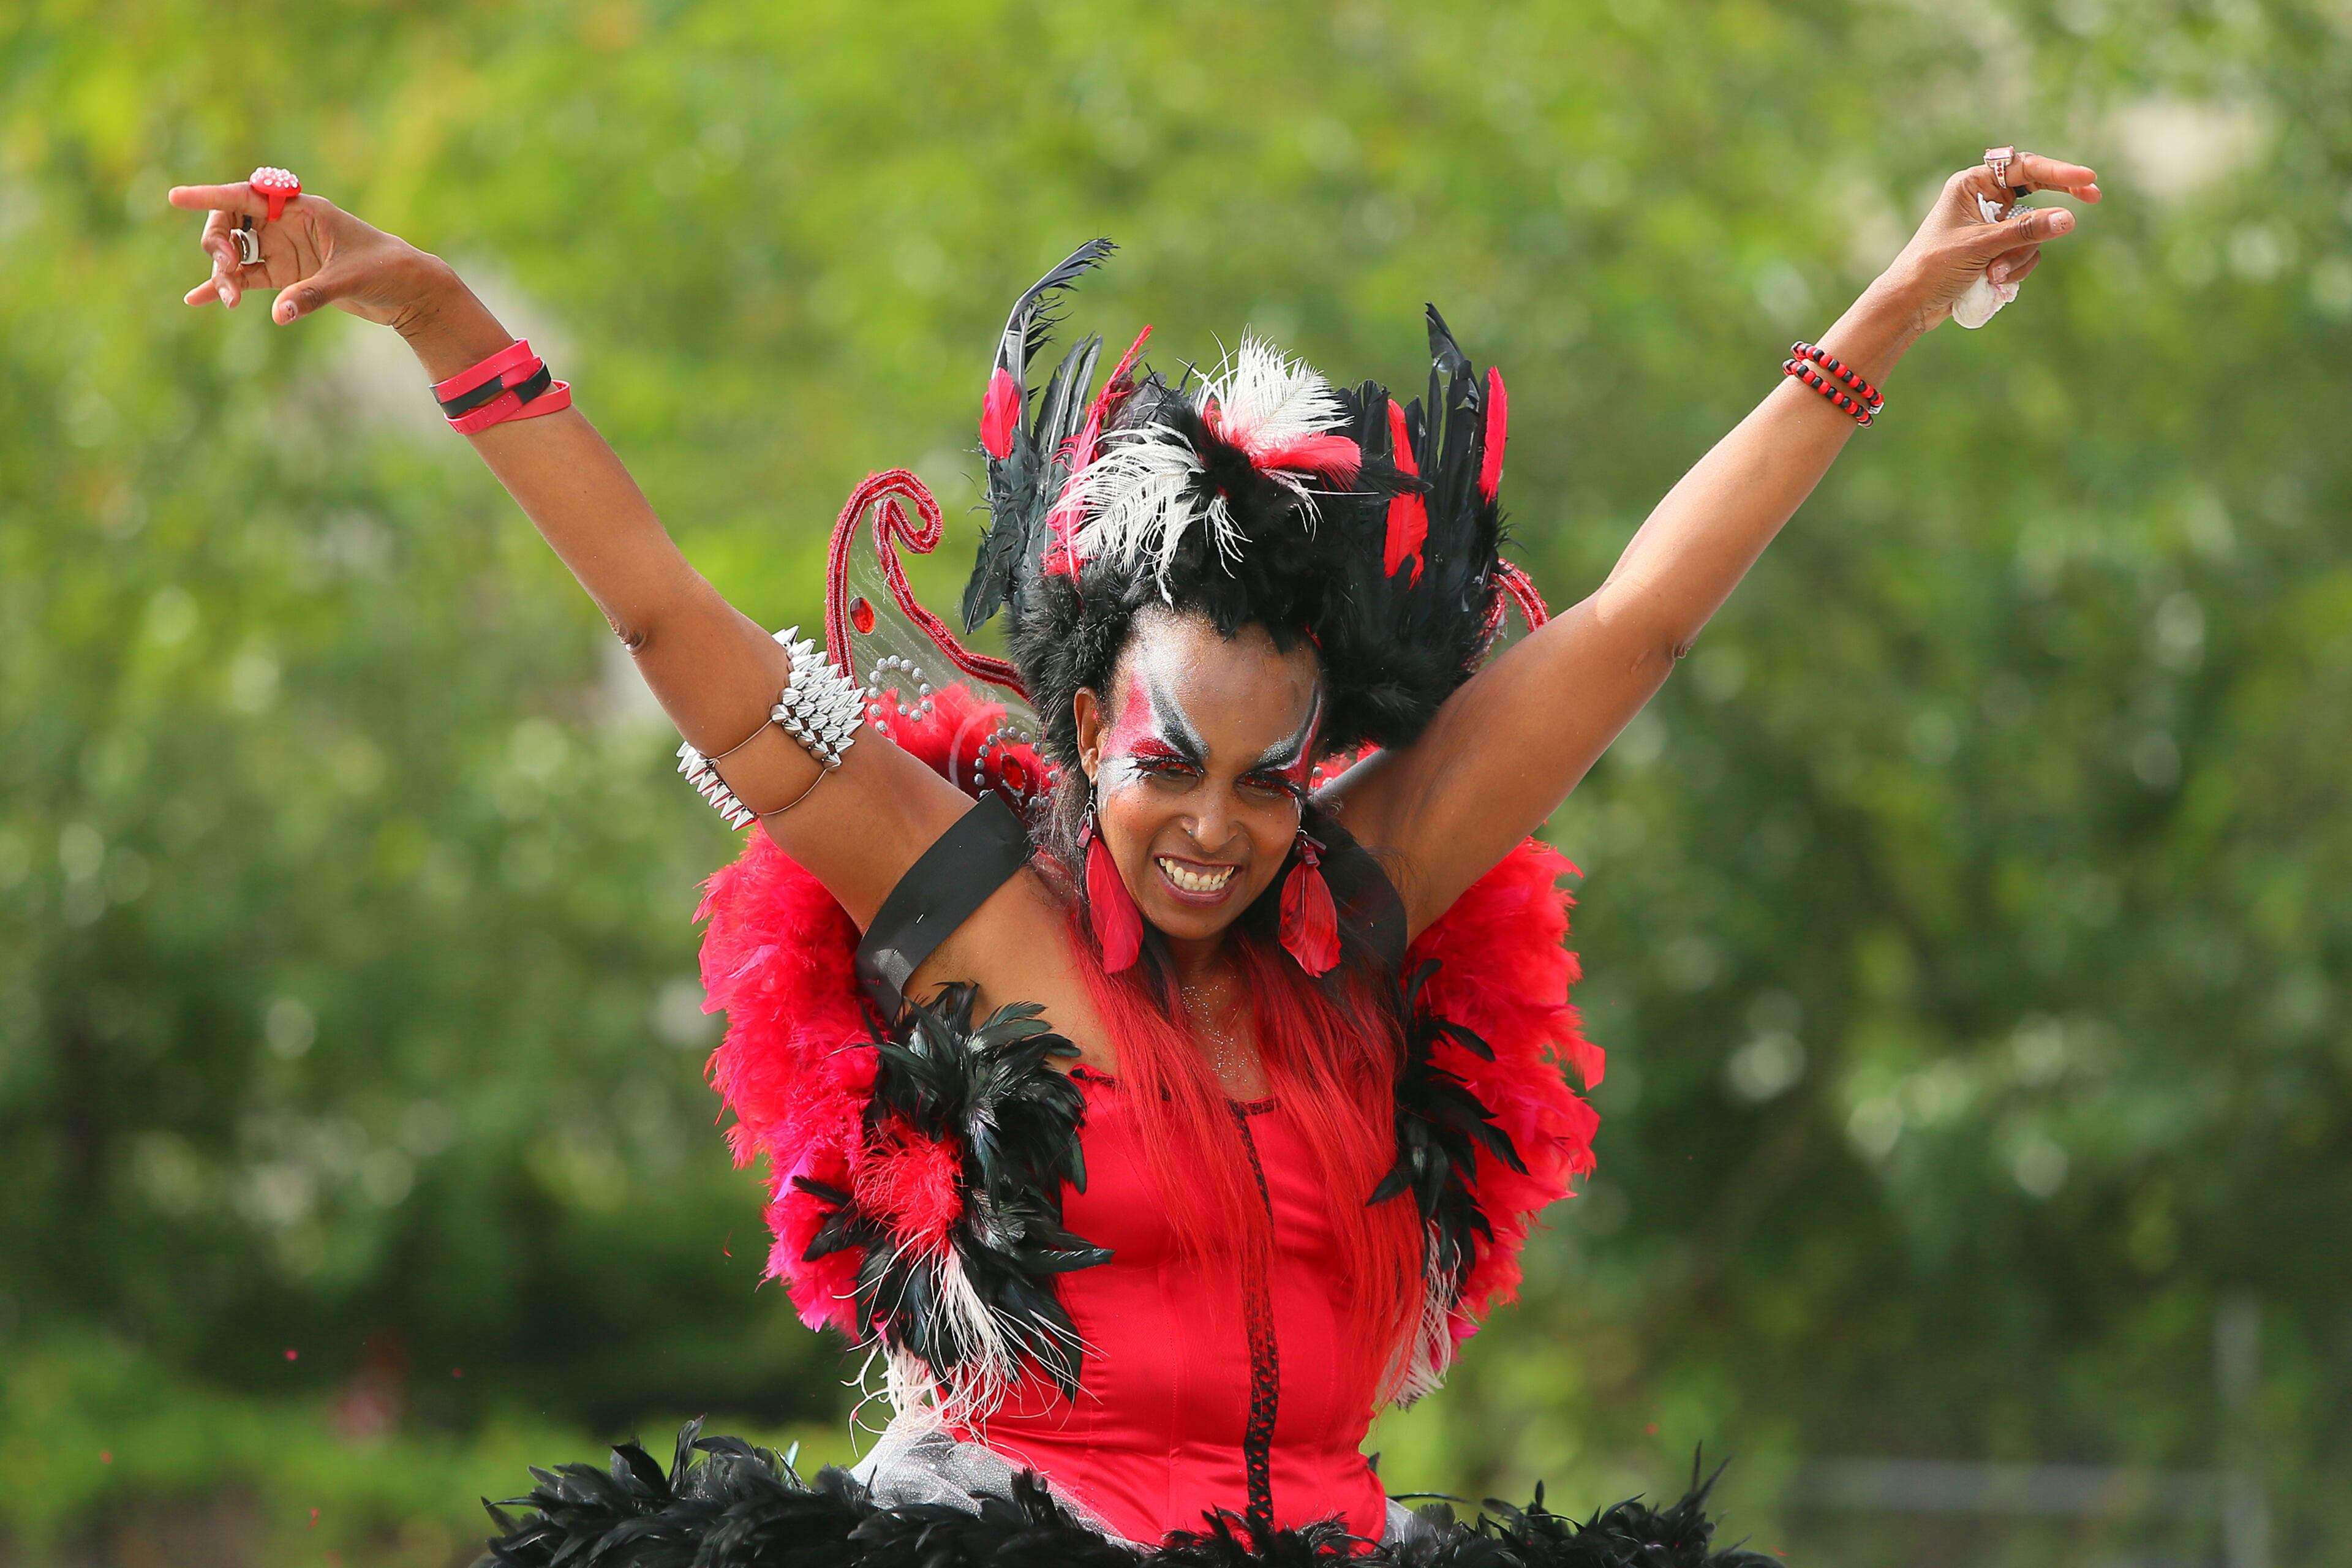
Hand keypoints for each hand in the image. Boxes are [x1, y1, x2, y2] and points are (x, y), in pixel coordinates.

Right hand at [167, 178, 443, 329]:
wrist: (409, 291)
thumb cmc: (385, 270)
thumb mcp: (350, 280)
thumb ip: (312, 294)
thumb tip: (279, 315)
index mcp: (302, 210)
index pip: (247, 196)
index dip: (210, 196)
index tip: (176, 198)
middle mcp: (287, 225)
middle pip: (232, 224)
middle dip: (218, 244)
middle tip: (226, 269)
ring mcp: (284, 250)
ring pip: (237, 254)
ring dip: (224, 273)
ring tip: (229, 300)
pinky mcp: (287, 276)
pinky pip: (248, 278)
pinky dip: (226, 287)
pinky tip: (197, 299)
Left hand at [1881, 151, 2100, 331]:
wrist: (1909, 304)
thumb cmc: (1933, 267)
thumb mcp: (1981, 246)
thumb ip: (2025, 232)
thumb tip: (2069, 219)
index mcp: (1971, 185)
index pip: (2023, 167)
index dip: (2058, 172)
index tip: (2087, 179)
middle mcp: (1982, 199)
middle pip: (2034, 192)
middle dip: (2053, 207)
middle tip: (2093, 197)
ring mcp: (1991, 226)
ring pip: (2031, 232)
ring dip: (2018, 256)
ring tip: (1993, 275)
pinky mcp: (1994, 250)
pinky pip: (2023, 252)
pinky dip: (2014, 269)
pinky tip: (1992, 283)